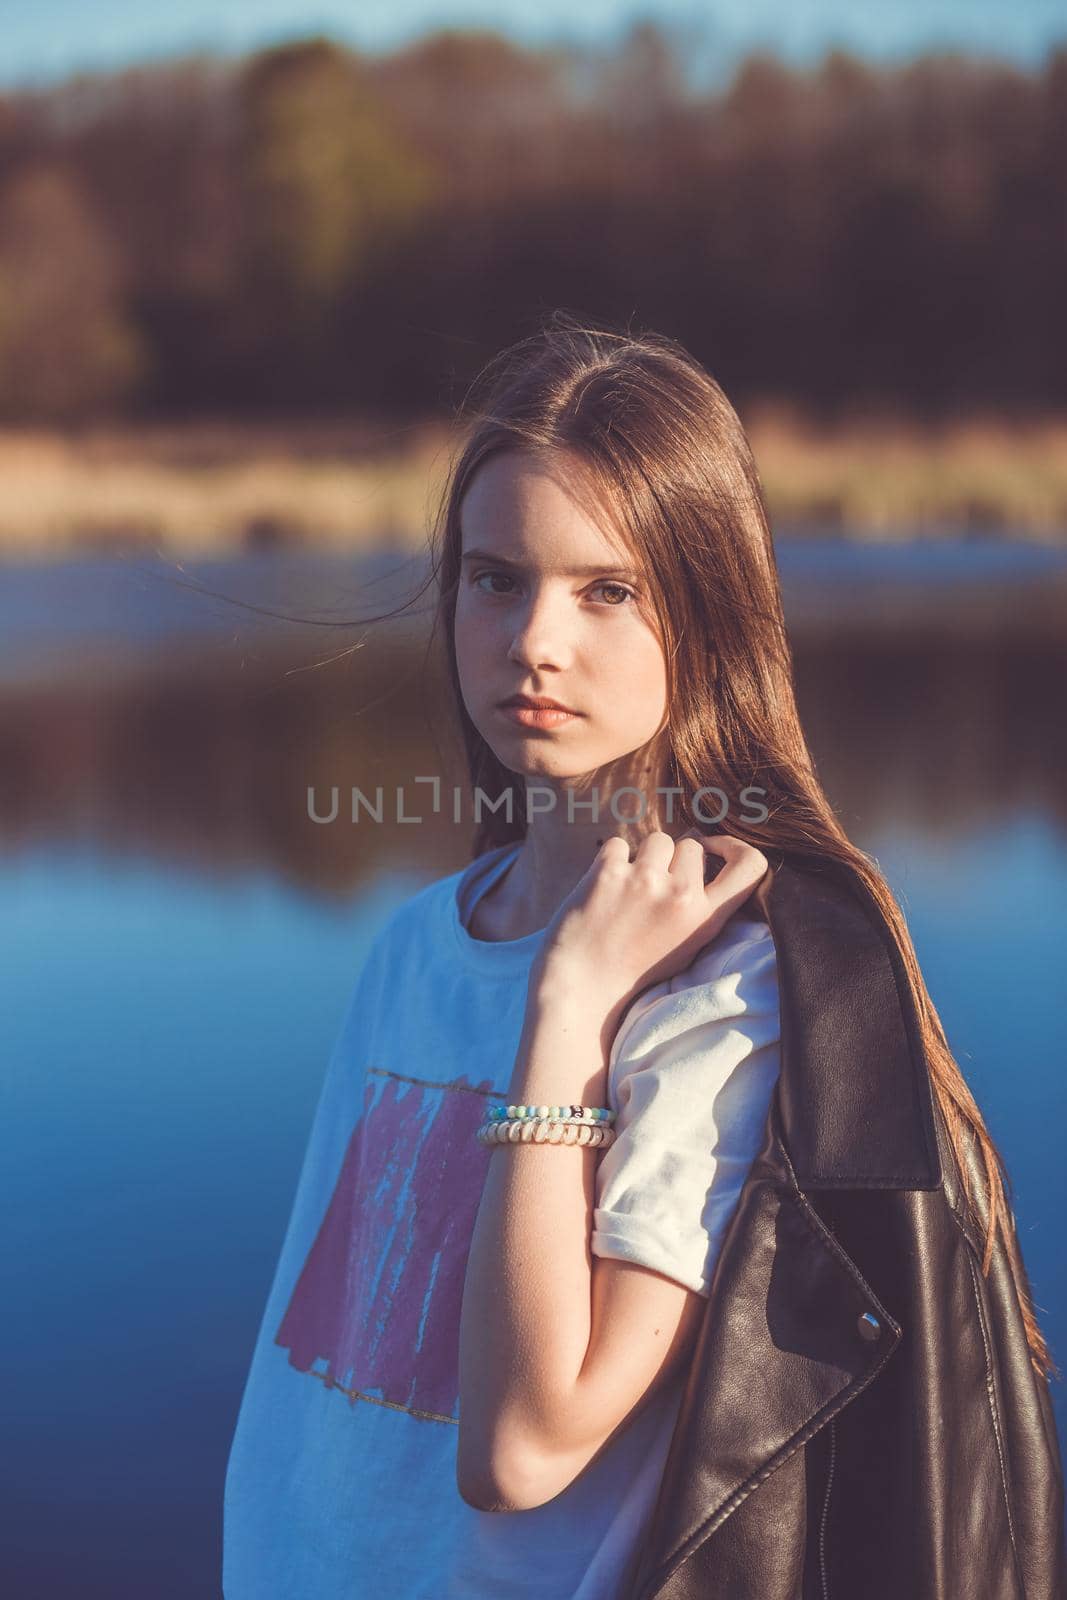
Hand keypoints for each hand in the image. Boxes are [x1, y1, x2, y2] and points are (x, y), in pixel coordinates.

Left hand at [530, 830, 769, 1027]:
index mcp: (706, 918)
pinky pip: (618, 844)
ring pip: (657, 840)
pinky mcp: (609, 872)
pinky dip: (610, 861)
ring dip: (643, 857)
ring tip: (627, 890)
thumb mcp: (687, 945)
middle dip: (673, 860)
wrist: (582, 986)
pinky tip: (604, 890)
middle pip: (690, 845)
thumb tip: (702, 849)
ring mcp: (645, 881)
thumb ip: (701, 904)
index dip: (734, 846)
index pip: (751, 865)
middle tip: (651, 890)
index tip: (714, 847)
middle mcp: (682, 895)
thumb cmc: (633, 968)